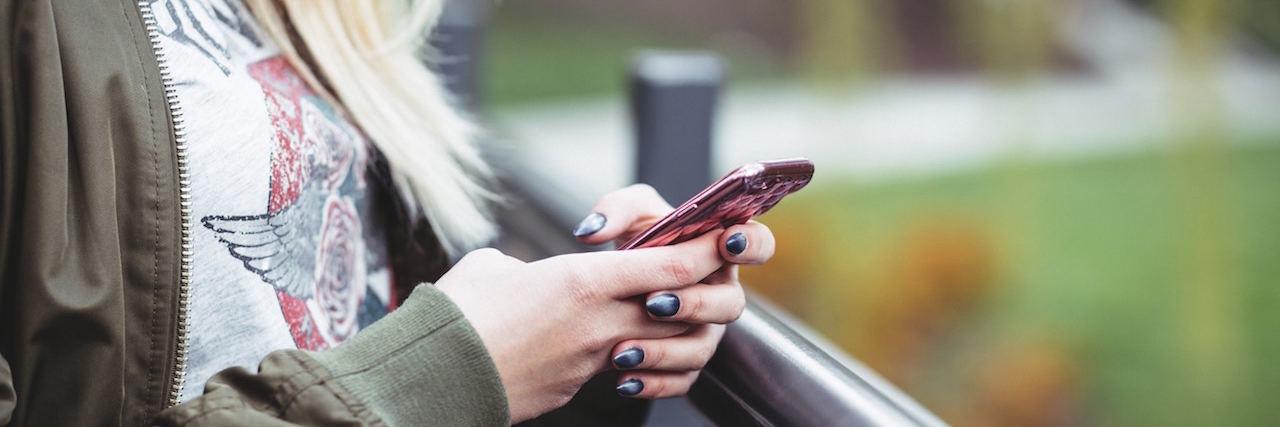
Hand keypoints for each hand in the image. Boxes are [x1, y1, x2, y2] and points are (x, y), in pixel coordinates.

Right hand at [436, 231, 724, 421]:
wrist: (433, 379)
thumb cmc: (456, 313)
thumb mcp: (493, 267)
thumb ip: (527, 266)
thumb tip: (528, 277)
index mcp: (583, 282)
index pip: (671, 266)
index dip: (706, 251)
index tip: (724, 237)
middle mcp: (599, 323)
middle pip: (680, 308)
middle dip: (700, 292)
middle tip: (700, 275)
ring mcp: (591, 361)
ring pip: (659, 344)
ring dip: (670, 331)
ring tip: (658, 315)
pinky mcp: (575, 388)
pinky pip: (622, 371)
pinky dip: (632, 359)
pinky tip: (616, 350)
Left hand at [573, 184, 775, 398]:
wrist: (613, 286)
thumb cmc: (636, 241)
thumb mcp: (628, 214)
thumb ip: (615, 209)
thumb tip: (592, 232)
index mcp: (720, 251)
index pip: (758, 244)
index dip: (751, 244)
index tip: (726, 242)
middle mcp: (720, 293)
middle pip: (731, 304)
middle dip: (695, 304)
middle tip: (653, 302)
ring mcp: (706, 331)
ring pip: (701, 349)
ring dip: (664, 351)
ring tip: (623, 350)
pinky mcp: (686, 363)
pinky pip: (680, 381)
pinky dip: (652, 383)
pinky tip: (623, 380)